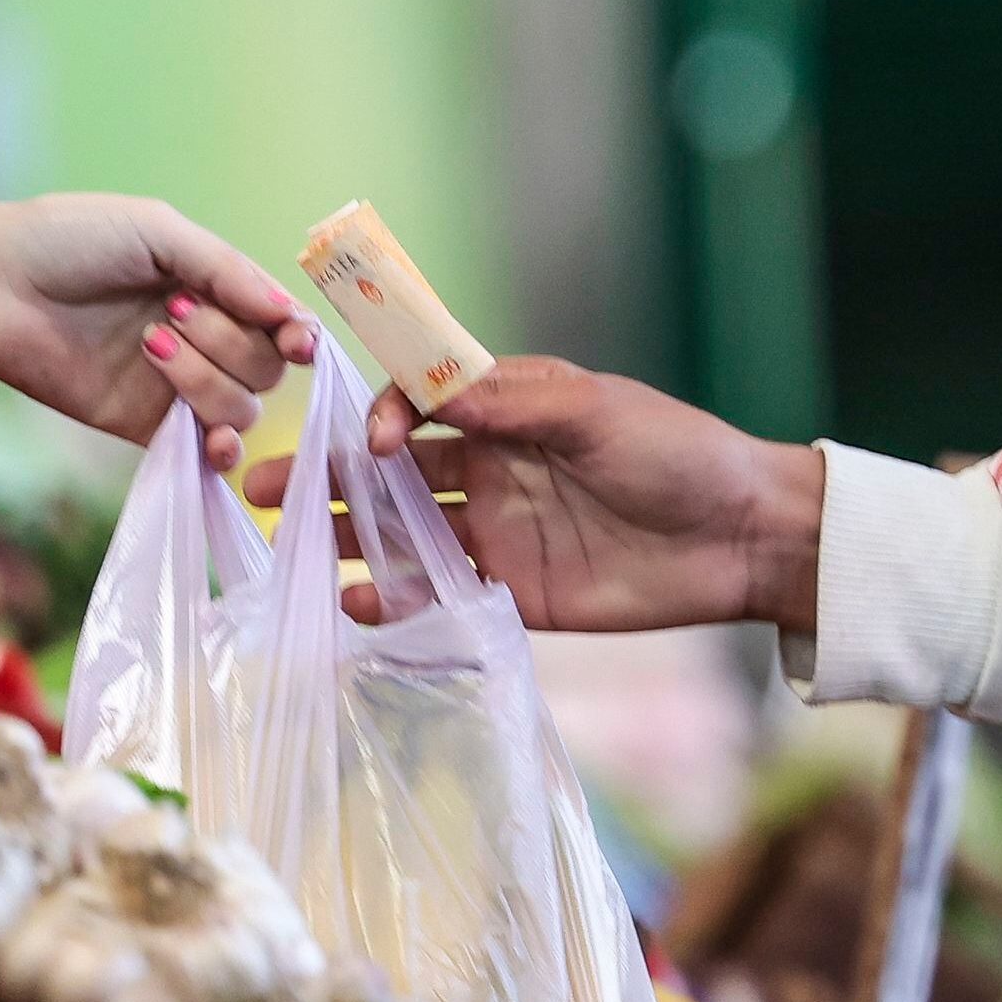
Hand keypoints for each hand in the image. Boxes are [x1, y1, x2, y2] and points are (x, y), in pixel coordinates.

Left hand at [0, 194, 315, 468]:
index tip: (295, 340)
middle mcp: (204, 340)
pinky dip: (219, 451)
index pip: (279, 324)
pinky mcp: (144, 428)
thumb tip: (290, 315)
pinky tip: (209, 440)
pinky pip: (203, 453)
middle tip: (171, 314)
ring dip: (207, 380)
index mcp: (212, 288)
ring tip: (151, 344)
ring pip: (240, 408)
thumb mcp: (157, 232)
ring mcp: (175, 387)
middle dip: (230, 343)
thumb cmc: (69, 240)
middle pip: (265, 369)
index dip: (296, 335)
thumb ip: (226, 270)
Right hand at [242, 357, 826, 632]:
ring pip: (402, 534)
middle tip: (258, 485)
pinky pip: (438, 595)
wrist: (743, 537)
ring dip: (347, 539)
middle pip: (390, 472)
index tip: (368, 442)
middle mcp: (489, 468)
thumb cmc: (676, 452)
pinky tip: (356, 607)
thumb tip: (425, 394)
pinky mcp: (512, 593)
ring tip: (291, 552)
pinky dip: (394, 601)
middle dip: (327, 476)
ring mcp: (496, 533)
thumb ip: (507, 402)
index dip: (378, 419)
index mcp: (504, 411)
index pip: (414, 407)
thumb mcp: (593, 410)